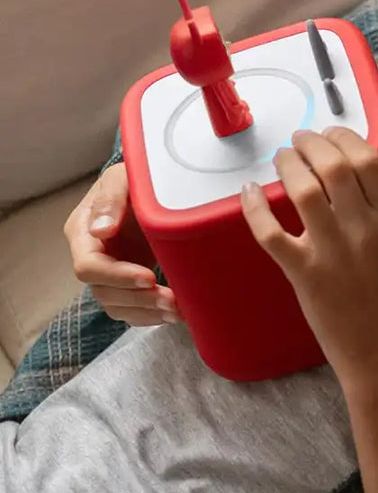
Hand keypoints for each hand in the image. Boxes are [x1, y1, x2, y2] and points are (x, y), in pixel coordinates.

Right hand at [65, 163, 180, 325]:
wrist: (152, 184)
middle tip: (172, 301)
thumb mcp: (122, 178)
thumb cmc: (134, 177)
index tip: (149, 277)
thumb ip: (111, 198)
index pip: (89, 266)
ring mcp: (110, 271)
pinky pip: (133, 309)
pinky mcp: (128, 281)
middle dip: (139, 300)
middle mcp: (92, 256)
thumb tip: (100, 229)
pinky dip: (152, 315)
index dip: (118, 276)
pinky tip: (176, 313)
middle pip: (105, 292)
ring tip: (179, 310)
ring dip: (148, 312)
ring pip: (118, 306)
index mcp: (83, 233)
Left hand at [239, 127, 377, 383]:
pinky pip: (271, 234)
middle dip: (313, 143)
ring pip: (303, 191)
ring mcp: (329, 251)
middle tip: (302, 139)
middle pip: (333, 168)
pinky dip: (255, 209)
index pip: (367, 161)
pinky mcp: (301, 271)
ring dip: (289, 164)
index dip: (345, 138)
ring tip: (283, 156)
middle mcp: (361, 230)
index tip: (332, 133)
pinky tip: (250, 190)